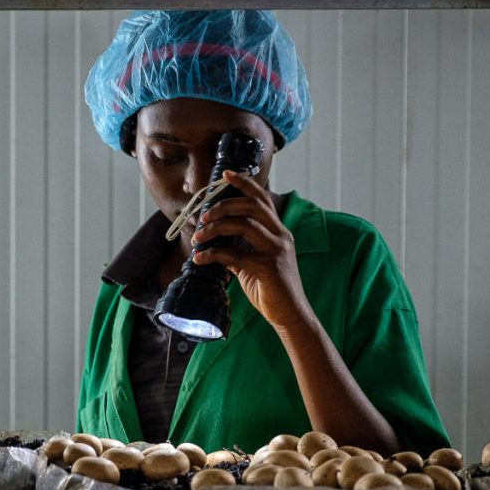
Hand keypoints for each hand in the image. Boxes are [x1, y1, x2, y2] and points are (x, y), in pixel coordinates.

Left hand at [190, 170, 307, 330]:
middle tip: (204, 215)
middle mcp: (281, 236)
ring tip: (199, 236)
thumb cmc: (272, 290)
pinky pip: (236, 255)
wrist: (290, 315)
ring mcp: (276, 250)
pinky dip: (214, 254)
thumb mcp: (252, 266)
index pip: (262, 199)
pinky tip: (200, 258)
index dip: (245, 184)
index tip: (226, 174)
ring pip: (244, 225)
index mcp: (278, 232)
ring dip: (216, 227)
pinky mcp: (269, 267)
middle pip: (252, 206)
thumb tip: (214, 246)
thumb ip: (238, 252)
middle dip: (224, 205)